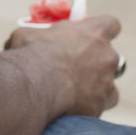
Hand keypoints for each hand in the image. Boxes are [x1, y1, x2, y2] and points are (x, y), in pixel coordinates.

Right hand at [4, 14, 122, 116]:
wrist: (36, 84)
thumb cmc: (32, 53)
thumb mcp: (27, 34)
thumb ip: (35, 36)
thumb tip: (24, 41)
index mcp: (95, 32)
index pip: (112, 24)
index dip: (104, 31)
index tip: (93, 37)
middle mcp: (107, 56)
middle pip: (111, 58)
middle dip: (97, 64)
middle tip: (77, 69)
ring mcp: (107, 82)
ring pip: (110, 86)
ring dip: (98, 88)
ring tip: (76, 94)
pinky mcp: (100, 106)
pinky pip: (100, 106)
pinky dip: (91, 108)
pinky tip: (74, 109)